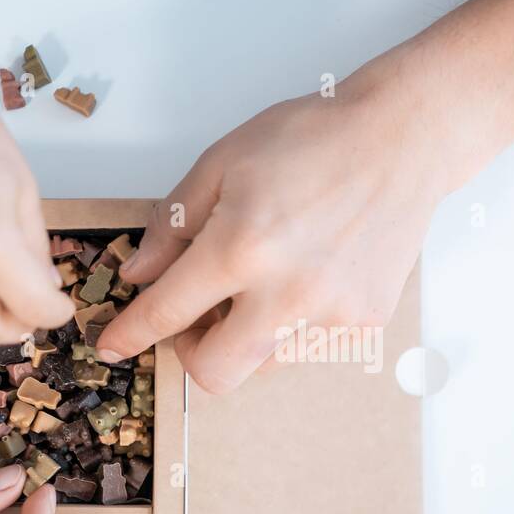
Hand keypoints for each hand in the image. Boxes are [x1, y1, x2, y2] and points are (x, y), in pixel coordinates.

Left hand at [95, 63, 457, 392]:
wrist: (401, 141)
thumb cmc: (313, 139)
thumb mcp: (223, 163)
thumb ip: (173, 224)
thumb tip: (141, 275)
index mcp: (241, 248)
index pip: (166, 313)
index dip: (130, 334)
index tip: (112, 346)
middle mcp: (287, 294)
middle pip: (215, 373)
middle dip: (191, 352)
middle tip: (196, 315)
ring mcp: (332, 316)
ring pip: (262, 364)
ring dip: (245, 335)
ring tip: (263, 281)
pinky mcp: (364, 324)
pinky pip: (308, 347)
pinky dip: (291, 325)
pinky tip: (306, 276)